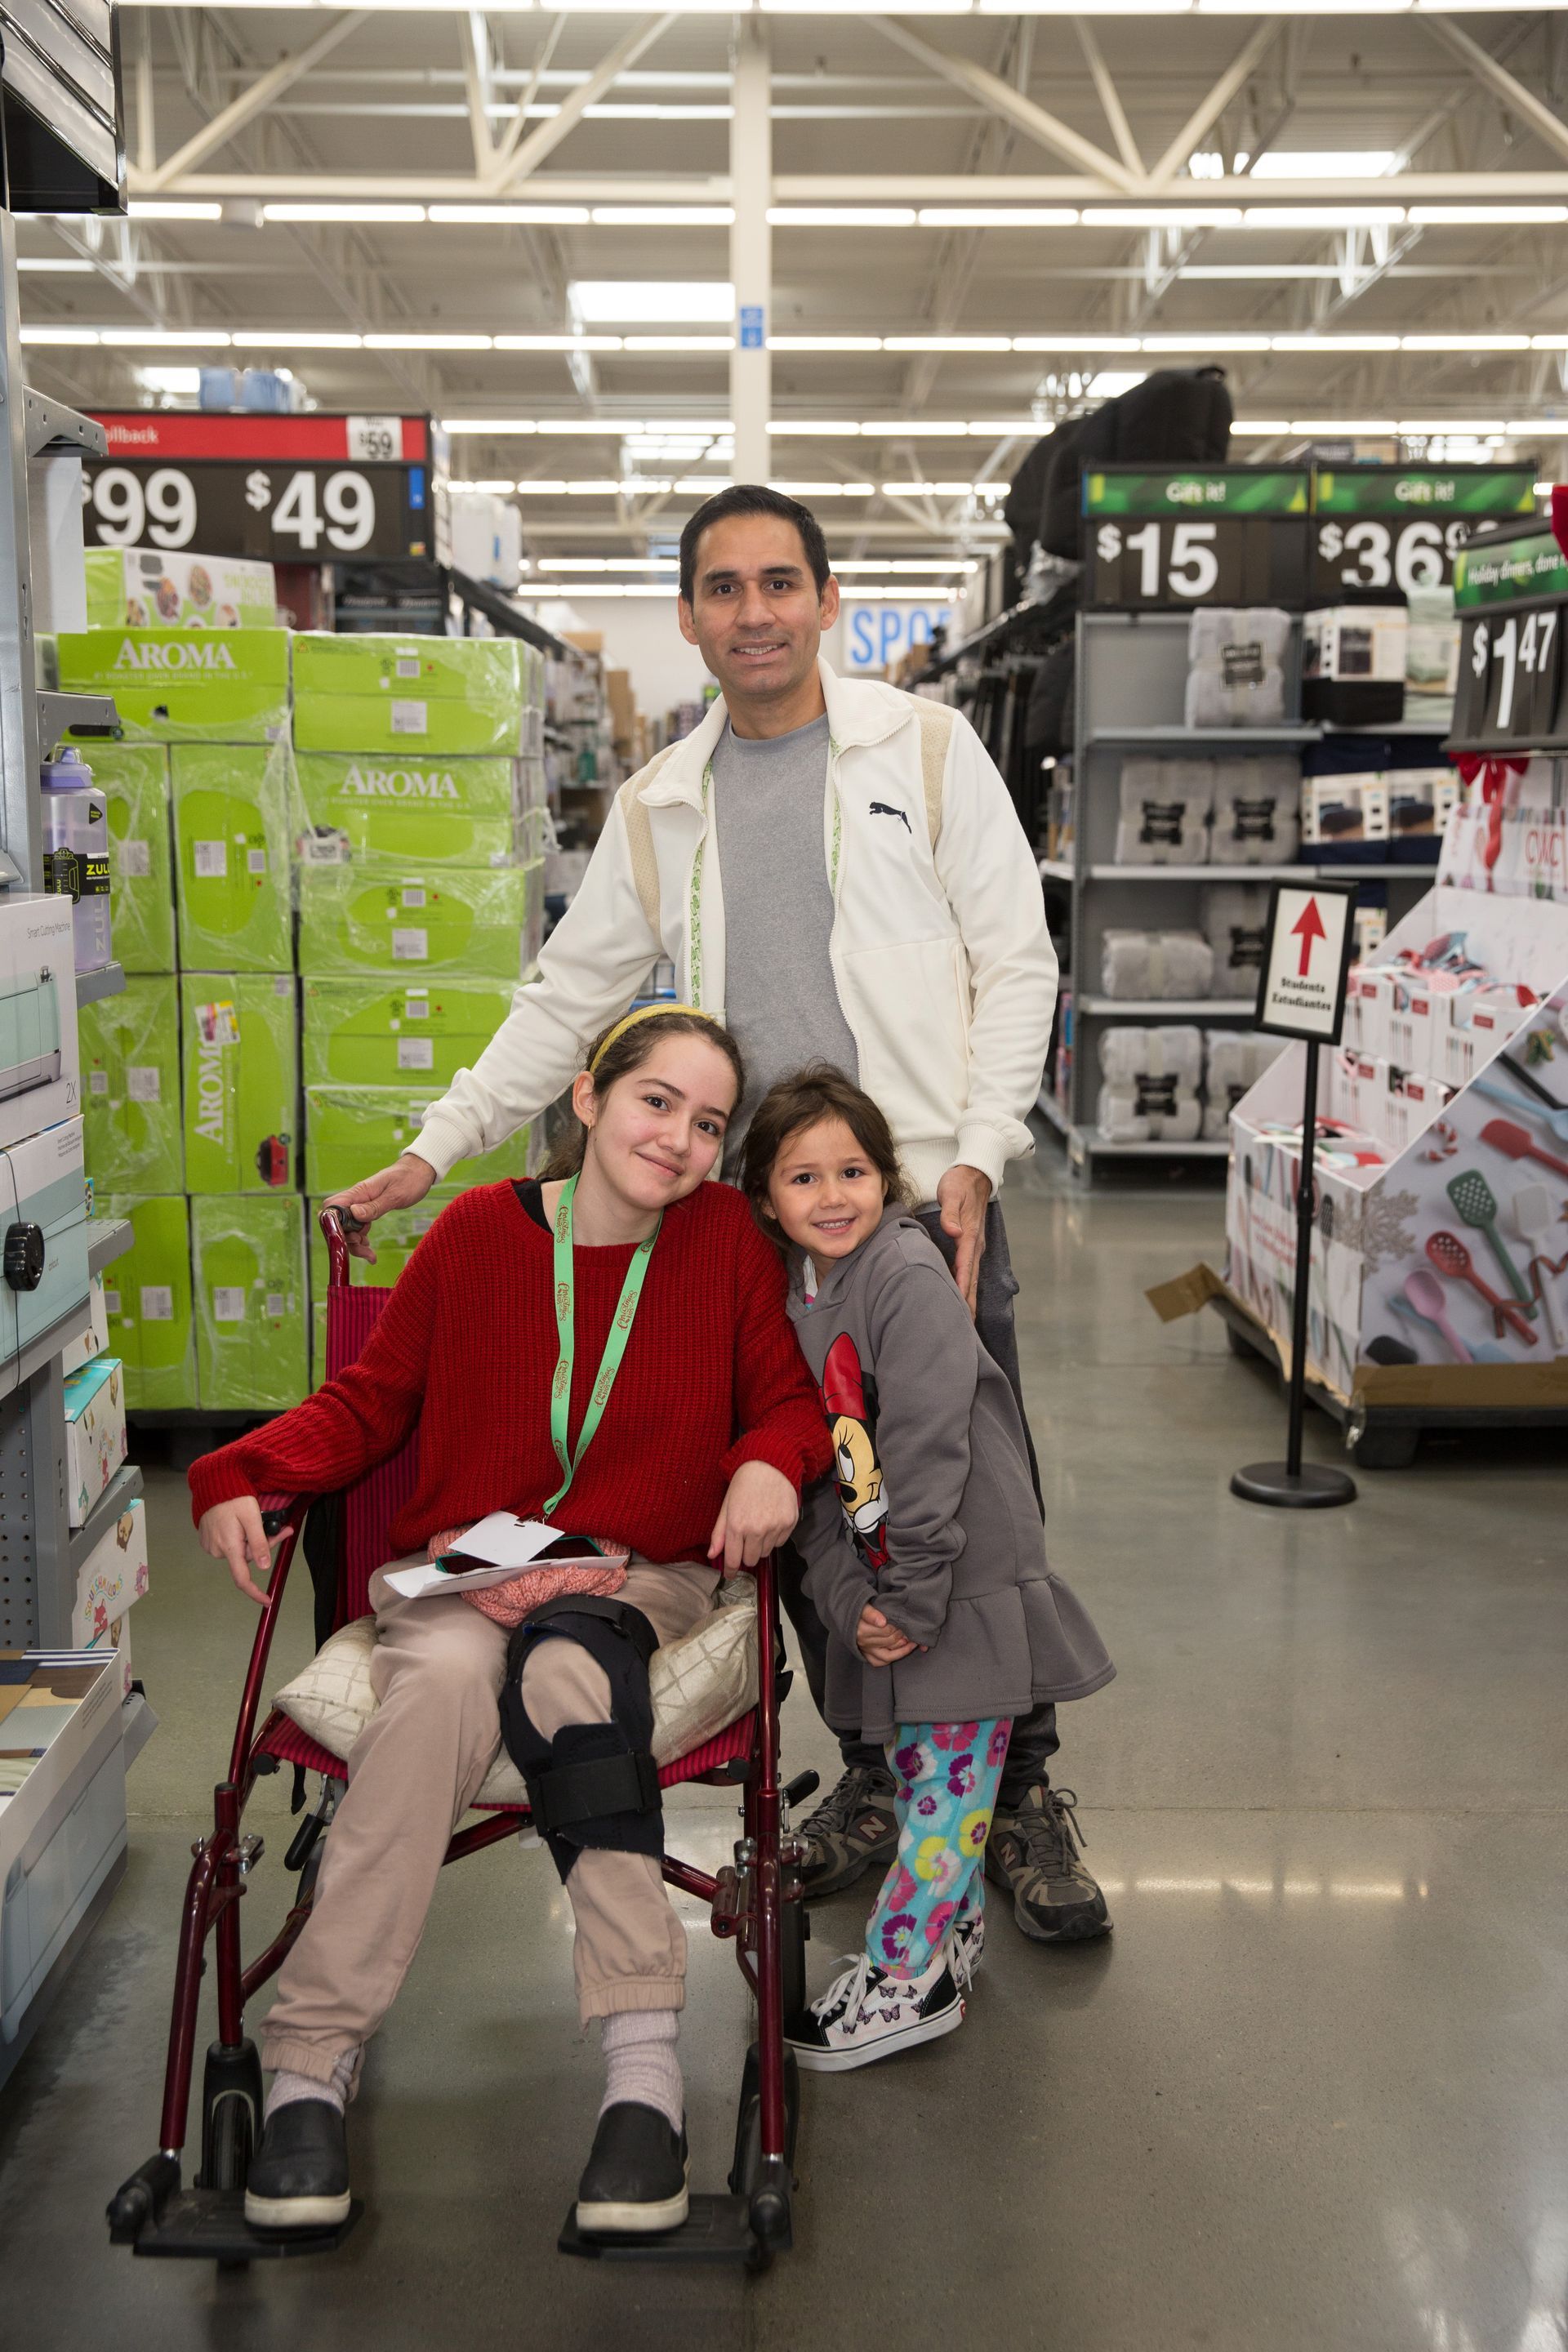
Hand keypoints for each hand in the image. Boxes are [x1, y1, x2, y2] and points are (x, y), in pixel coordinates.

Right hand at [198, 1496, 291, 1606]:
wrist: (212, 1485)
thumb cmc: (233, 1498)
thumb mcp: (252, 1517)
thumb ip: (259, 1542)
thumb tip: (264, 1567)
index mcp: (229, 1547)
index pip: (242, 1579)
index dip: (255, 1592)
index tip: (267, 1601)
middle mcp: (218, 1550)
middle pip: (247, 1558)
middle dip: (263, 1547)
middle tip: (279, 1528)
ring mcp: (211, 1546)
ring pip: (239, 1551)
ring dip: (250, 1541)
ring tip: (252, 1521)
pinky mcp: (208, 1540)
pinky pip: (229, 1545)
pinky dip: (239, 1537)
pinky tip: (239, 1523)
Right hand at [324, 1153, 435, 1263]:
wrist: (419, 1171)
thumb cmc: (409, 1179)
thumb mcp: (395, 1195)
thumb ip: (374, 1206)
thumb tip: (354, 1213)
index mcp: (359, 1193)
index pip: (332, 1208)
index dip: (331, 1224)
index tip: (346, 1237)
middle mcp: (356, 1199)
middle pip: (338, 1223)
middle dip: (347, 1239)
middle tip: (365, 1247)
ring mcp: (361, 1206)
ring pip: (348, 1228)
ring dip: (355, 1244)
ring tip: (370, 1255)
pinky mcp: (368, 1211)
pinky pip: (359, 1227)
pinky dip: (362, 1239)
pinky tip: (370, 1249)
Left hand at [707, 1460, 798, 1574]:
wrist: (771, 1464)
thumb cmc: (745, 1483)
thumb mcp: (727, 1505)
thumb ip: (719, 1533)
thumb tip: (712, 1554)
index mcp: (737, 1525)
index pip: (733, 1559)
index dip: (730, 1570)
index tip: (730, 1574)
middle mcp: (757, 1530)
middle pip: (752, 1559)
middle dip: (746, 1554)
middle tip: (745, 1539)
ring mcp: (775, 1527)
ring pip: (766, 1552)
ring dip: (761, 1545)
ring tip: (759, 1525)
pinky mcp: (790, 1523)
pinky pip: (780, 1542)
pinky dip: (774, 1537)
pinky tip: (771, 1521)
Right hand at [856, 1603, 916, 1666]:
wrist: (847, 1615)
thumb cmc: (859, 1609)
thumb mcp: (863, 1606)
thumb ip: (871, 1613)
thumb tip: (882, 1622)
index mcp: (862, 1630)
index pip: (887, 1630)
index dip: (899, 1626)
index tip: (906, 1622)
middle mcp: (863, 1643)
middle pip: (889, 1641)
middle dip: (903, 1636)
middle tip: (912, 1631)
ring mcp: (866, 1651)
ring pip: (888, 1655)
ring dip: (903, 1650)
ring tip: (912, 1643)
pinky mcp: (866, 1655)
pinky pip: (880, 1662)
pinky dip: (892, 1658)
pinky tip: (902, 1651)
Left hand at [937, 1162, 991, 1317]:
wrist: (975, 1173)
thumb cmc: (960, 1182)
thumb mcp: (953, 1193)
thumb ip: (951, 1213)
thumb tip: (954, 1232)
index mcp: (970, 1235)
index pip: (965, 1266)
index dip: (961, 1286)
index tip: (958, 1306)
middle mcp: (975, 1245)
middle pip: (971, 1280)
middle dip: (968, 1304)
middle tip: (964, 1329)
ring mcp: (975, 1246)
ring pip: (971, 1279)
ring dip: (968, 1300)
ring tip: (964, 1323)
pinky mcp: (970, 1245)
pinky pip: (969, 1272)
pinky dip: (966, 1288)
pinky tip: (961, 1300)